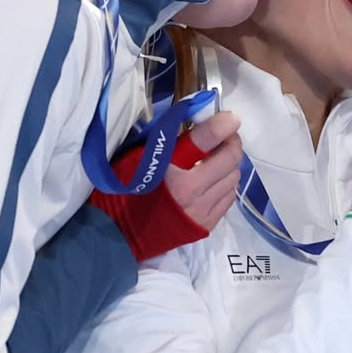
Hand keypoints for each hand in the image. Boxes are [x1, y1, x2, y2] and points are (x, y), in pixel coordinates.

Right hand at [90, 110, 242, 260]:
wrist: (118, 234)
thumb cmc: (124, 189)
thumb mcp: (137, 157)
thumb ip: (168, 140)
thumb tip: (195, 118)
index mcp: (169, 170)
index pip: (205, 138)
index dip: (222, 124)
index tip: (231, 118)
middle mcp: (190, 191)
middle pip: (229, 158)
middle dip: (231, 142)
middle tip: (224, 137)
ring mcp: (201, 211)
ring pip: (233, 178)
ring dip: (229, 165)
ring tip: (216, 160)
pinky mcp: (206, 225)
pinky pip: (229, 197)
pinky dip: (225, 185)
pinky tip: (213, 181)